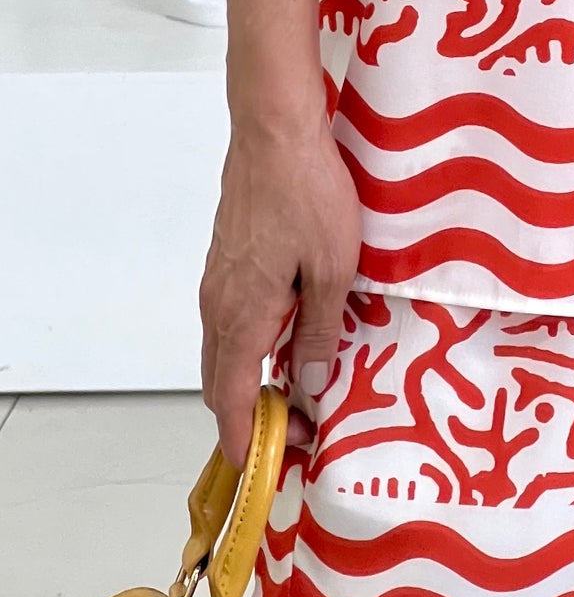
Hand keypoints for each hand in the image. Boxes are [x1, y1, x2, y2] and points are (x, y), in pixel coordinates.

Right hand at [199, 108, 360, 468]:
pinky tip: (289, 335)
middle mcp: (218, 304)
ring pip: (224, 350)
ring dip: (250, 378)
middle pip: (220, 382)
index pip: (229, 401)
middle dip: (250, 415)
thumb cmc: (307, 194)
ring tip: (298, 386)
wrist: (275, 130)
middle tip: (297, 427)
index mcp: (241, 316)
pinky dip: (250, 343)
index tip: (268, 465)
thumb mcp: (331, 270)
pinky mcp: (227, 258)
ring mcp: (218, 280)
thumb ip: (317, 333)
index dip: (246, 439)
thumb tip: (309, 386)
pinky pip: (231, 318)